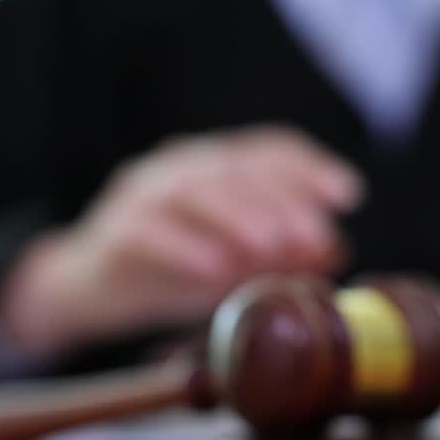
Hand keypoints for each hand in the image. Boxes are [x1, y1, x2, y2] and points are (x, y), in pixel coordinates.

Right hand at [0, 126, 362, 352]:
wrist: (92, 288)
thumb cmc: (177, 268)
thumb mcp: (239, 261)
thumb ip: (282, 252)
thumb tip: (335, 249)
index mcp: (217, 164)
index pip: (268, 151)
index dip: (310, 168)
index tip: (347, 195)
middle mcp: (181, 166)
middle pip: (236, 169)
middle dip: (282, 201)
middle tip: (314, 236)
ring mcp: (143, 194)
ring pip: (193, 190)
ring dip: (237, 217)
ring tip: (270, 247)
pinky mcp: (116, 231)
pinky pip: (149, 232)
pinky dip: (184, 248)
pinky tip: (214, 270)